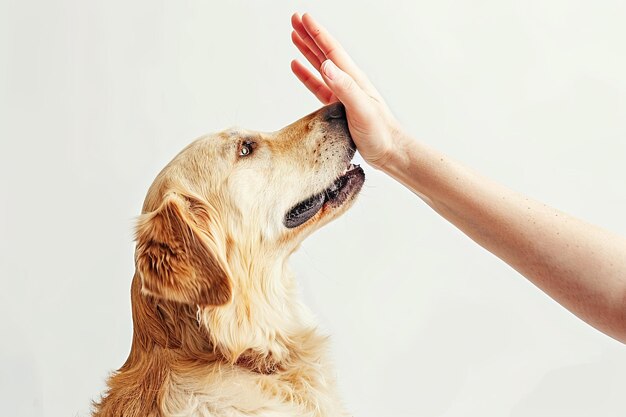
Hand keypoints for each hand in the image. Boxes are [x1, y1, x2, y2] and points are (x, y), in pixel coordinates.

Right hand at [290, 13, 402, 169]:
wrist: (390, 152)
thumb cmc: (380, 133)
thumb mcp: (362, 109)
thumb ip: (345, 88)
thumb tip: (326, 66)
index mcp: (353, 80)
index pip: (332, 51)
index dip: (317, 34)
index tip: (303, 18)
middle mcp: (347, 83)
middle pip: (324, 53)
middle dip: (309, 35)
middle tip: (294, 19)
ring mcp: (342, 94)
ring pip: (320, 66)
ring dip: (307, 51)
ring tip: (294, 37)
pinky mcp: (338, 107)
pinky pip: (318, 86)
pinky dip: (306, 75)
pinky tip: (298, 68)